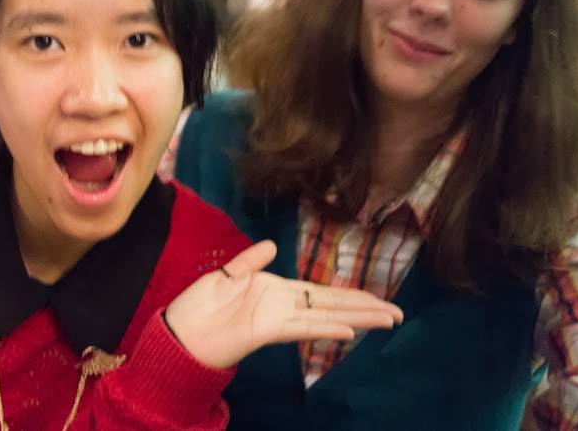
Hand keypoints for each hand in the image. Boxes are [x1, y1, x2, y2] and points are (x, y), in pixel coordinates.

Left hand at [164, 240, 403, 368]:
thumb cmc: (199, 306)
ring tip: (388, 319)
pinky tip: (347, 330)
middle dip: (365, 308)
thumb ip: (250, 261)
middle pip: (332, 305)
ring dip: (357, 318)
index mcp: (276, 291)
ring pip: (326, 317)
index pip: (321, 293)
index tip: (376, 298)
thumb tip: (273, 246)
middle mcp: (283, 305)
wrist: (179, 330)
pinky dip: (325, 329)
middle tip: (398, 312)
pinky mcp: (267, 331)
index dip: (349, 295)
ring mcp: (278, 318)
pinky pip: (302, 328)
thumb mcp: (226, 275)